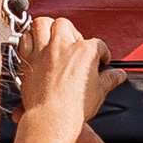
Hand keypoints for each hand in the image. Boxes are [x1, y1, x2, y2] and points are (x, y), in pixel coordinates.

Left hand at [16, 15, 102, 142]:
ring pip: (42, 24)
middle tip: (73, 44)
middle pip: (66, 24)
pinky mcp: (28, 60)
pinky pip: (24, 39)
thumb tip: (118, 75)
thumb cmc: (73, 108)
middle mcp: (62, 46)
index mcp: (84, 52)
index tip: (100, 60)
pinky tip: (34, 44)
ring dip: (47, 28)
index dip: (101, 52)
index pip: (97, 44)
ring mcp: (43, 51)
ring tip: (51, 36)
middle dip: (71, 32)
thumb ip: (109, 79)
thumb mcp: (99, 92)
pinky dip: (29, 39)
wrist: (52, 118)